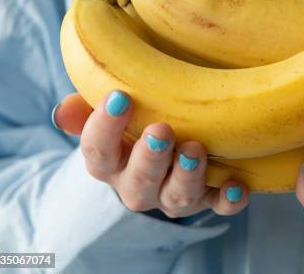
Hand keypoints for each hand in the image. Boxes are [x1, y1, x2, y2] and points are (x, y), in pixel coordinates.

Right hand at [52, 92, 248, 216]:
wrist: (166, 151)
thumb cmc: (135, 123)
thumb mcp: (111, 114)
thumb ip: (87, 109)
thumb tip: (64, 111)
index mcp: (111, 164)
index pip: (96, 152)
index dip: (104, 127)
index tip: (119, 97)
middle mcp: (138, 186)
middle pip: (139, 180)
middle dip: (150, 157)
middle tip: (161, 130)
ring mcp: (173, 195)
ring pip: (177, 197)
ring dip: (187, 175)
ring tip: (195, 148)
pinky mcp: (207, 199)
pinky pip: (219, 206)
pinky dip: (229, 200)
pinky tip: (238, 184)